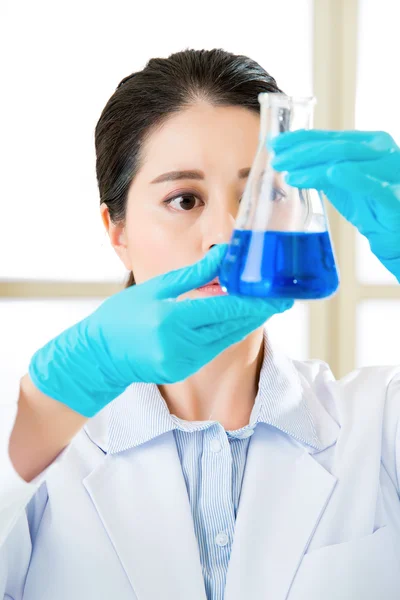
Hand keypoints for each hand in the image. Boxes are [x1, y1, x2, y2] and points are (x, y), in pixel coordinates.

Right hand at [28, 244, 292, 417]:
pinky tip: (241, 317)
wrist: (99, 356)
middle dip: (260, 310)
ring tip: (268, 303)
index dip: (255, 303)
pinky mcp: (184, 369)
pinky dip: (229, 330)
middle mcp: (181, 346)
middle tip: (285, 296)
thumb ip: (193, 275)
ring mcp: (184, 361)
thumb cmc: (122, 316)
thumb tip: (221, 255)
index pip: (223, 309)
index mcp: (171, 321)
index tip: (280, 295)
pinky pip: (214, 347)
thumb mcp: (155, 289)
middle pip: (232, 325)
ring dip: (248, 320)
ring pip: (227, 337)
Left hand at [269, 130, 399, 280]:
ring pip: (347, 161)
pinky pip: (370, 183)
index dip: (301, 139)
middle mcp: (381, 152)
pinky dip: (349, 177)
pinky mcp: (393, 196)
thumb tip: (289, 160)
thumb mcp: (344, 183)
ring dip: (314, 167)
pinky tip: (330, 175)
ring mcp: (390, 171)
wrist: (398, 233)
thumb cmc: (372, 206)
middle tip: (277, 160)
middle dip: (302, 153)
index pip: (330, 137)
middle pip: (336, 147)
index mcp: (369, 144)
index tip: (275, 144)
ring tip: (290, 175)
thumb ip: (324, 169)